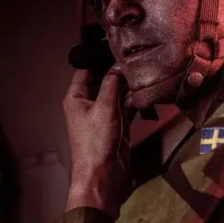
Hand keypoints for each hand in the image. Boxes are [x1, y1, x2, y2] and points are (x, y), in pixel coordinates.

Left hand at [61, 66, 135, 214]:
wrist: (102, 178)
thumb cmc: (95, 143)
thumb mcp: (104, 108)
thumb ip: (112, 84)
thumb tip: (118, 65)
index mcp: (75, 98)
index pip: (85, 71)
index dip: (98, 57)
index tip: (115, 44)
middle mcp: (88, 104)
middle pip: (104, 81)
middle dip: (118, 71)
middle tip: (137, 55)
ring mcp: (103, 116)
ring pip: (117, 94)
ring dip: (129, 86)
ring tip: (146, 69)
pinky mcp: (118, 127)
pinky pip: (127, 108)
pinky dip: (135, 101)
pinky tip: (148, 90)